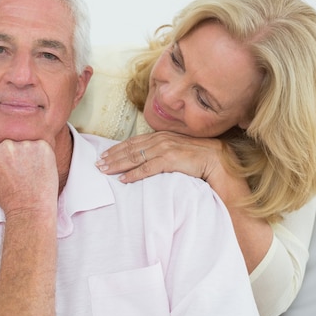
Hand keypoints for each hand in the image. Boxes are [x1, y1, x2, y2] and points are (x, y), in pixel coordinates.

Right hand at [0, 140, 58, 218]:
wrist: (29, 210)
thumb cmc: (9, 200)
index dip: (7, 159)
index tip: (12, 170)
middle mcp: (6, 145)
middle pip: (13, 144)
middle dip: (18, 155)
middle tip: (23, 172)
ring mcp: (25, 144)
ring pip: (28, 144)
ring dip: (31, 154)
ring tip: (32, 174)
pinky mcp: (42, 147)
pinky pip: (43, 147)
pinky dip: (44, 156)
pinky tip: (41, 171)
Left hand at [96, 131, 222, 182]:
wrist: (217, 160)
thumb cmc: (197, 157)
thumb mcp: (176, 150)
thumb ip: (161, 150)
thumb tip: (146, 158)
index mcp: (160, 136)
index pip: (133, 142)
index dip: (116, 148)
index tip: (103, 155)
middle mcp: (160, 140)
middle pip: (130, 149)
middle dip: (112, 156)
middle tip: (97, 164)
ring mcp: (165, 149)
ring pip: (135, 157)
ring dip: (117, 164)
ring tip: (104, 170)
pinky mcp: (170, 160)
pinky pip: (147, 169)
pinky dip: (133, 174)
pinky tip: (123, 179)